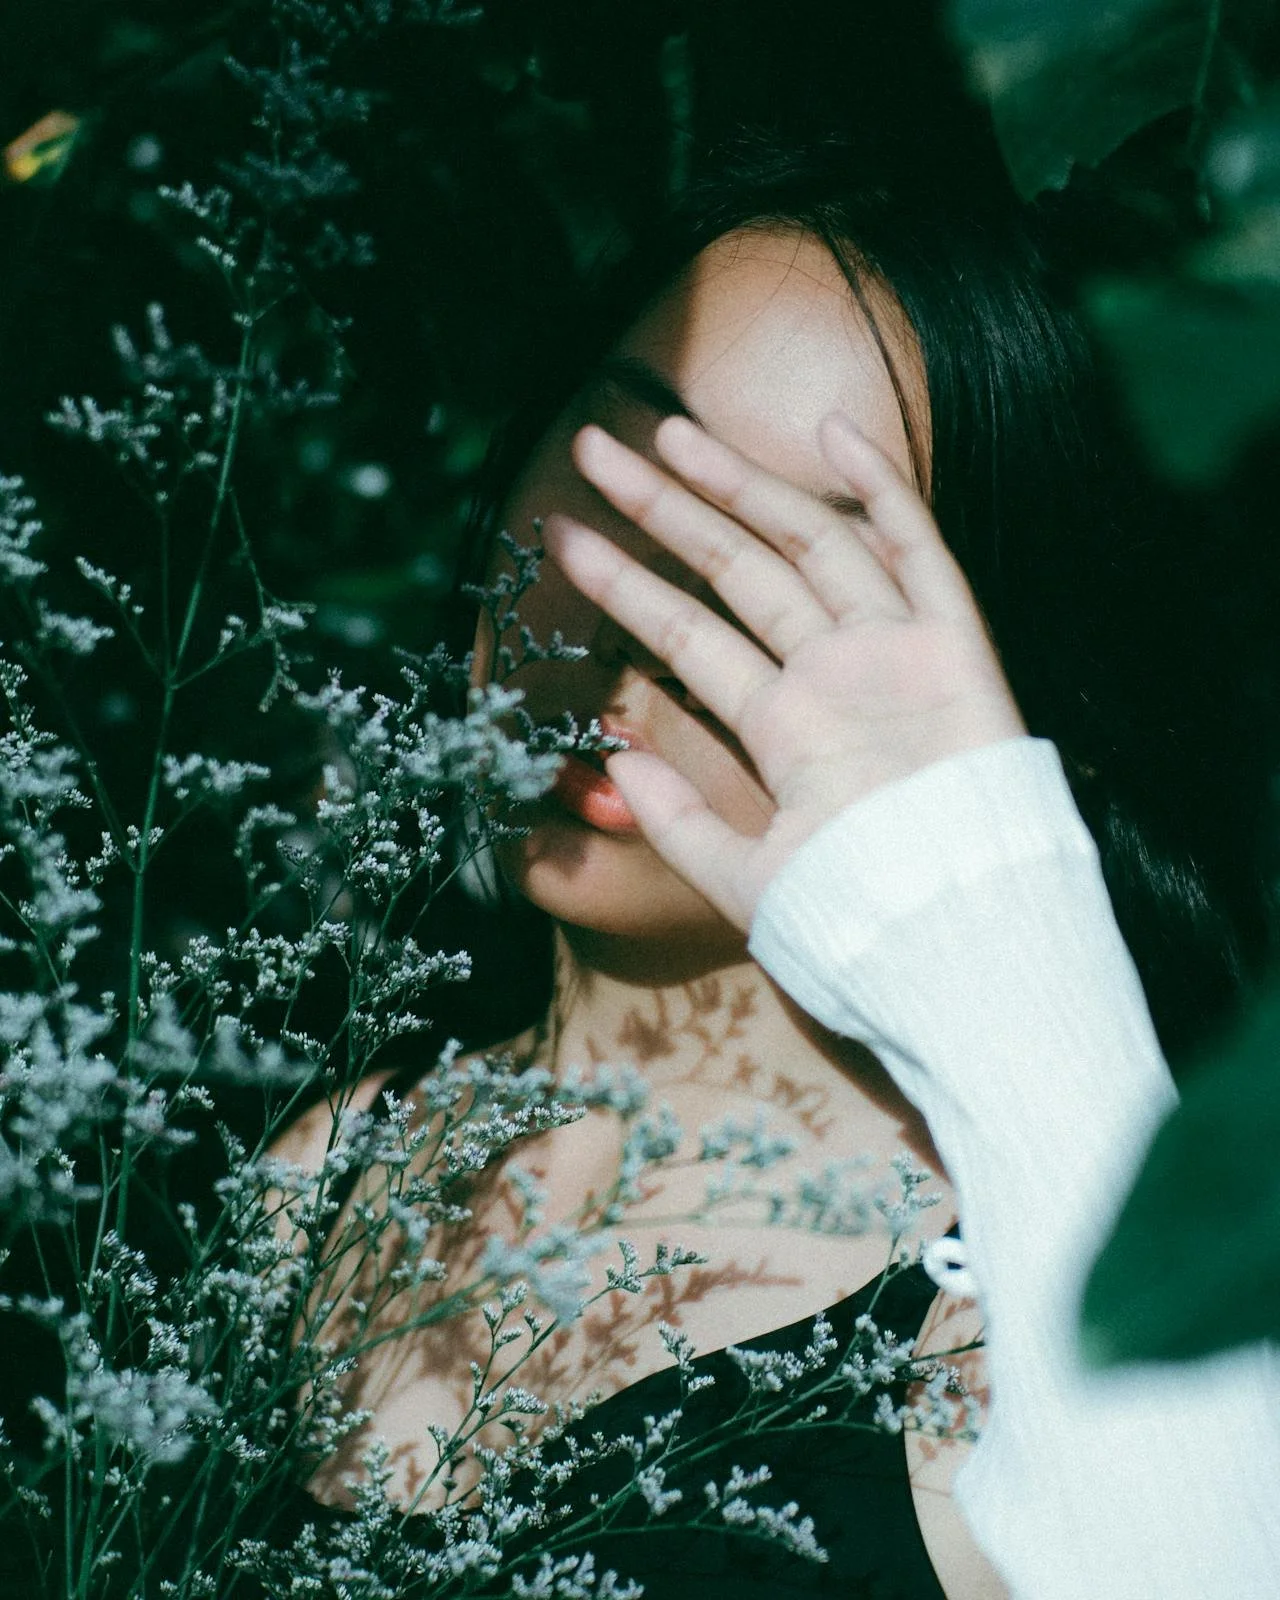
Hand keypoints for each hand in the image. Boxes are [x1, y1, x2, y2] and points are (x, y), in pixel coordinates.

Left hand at [541, 413, 1025, 931]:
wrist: (954, 944)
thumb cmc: (856, 922)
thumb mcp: (744, 877)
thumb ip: (678, 820)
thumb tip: (612, 762)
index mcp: (787, 726)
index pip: (687, 633)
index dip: (623, 583)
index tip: (561, 535)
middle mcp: (834, 675)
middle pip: (735, 568)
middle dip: (665, 507)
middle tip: (593, 448)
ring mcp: (893, 654)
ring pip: (809, 543)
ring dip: (742, 484)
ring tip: (666, 432)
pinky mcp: (956, 647)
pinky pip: (920, 554)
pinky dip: (884, 492)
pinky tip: (832, 429)